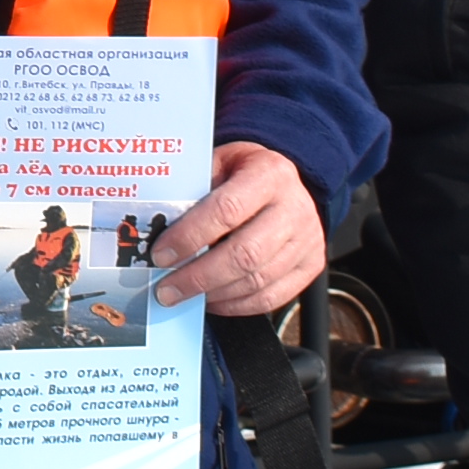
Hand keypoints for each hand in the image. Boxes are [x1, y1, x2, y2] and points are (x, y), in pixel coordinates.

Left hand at [152, 140, 325, 310]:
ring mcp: (307, 240)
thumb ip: (195, 190)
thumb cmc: (245, 173)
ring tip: (183, 296)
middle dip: (198, 277)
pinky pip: (272, 296)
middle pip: (244, 254)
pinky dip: (237, 305)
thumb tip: (157, 228)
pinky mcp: (311, 265)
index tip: (161, 254)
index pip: (227, 210)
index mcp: (270, 174)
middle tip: (166, 289)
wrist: (287, 182)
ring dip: (214, 294)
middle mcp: (294, 208)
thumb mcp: (220, 163)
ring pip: (257, 280)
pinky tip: (212, 301)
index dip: (190, 236)